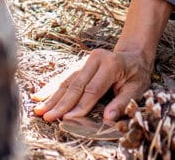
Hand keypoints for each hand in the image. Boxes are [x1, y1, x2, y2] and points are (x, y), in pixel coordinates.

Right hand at [31, 47, 152, 123]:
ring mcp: (85, 59)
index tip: (67, 118)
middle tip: (47, 116)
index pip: (92, 89)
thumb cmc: (136, 75)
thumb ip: (121, 103)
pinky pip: (64, 76)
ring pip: (66, 80)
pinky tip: (39, 95)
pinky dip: (51, 87)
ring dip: (51, 96)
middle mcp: (96, 59)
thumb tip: (107, 119)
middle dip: (60, 103)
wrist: (133, 55)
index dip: (79, 105)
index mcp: (111, 64)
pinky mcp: (79, 63)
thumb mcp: (136, 89)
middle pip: (75, 84)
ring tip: (38, 108)